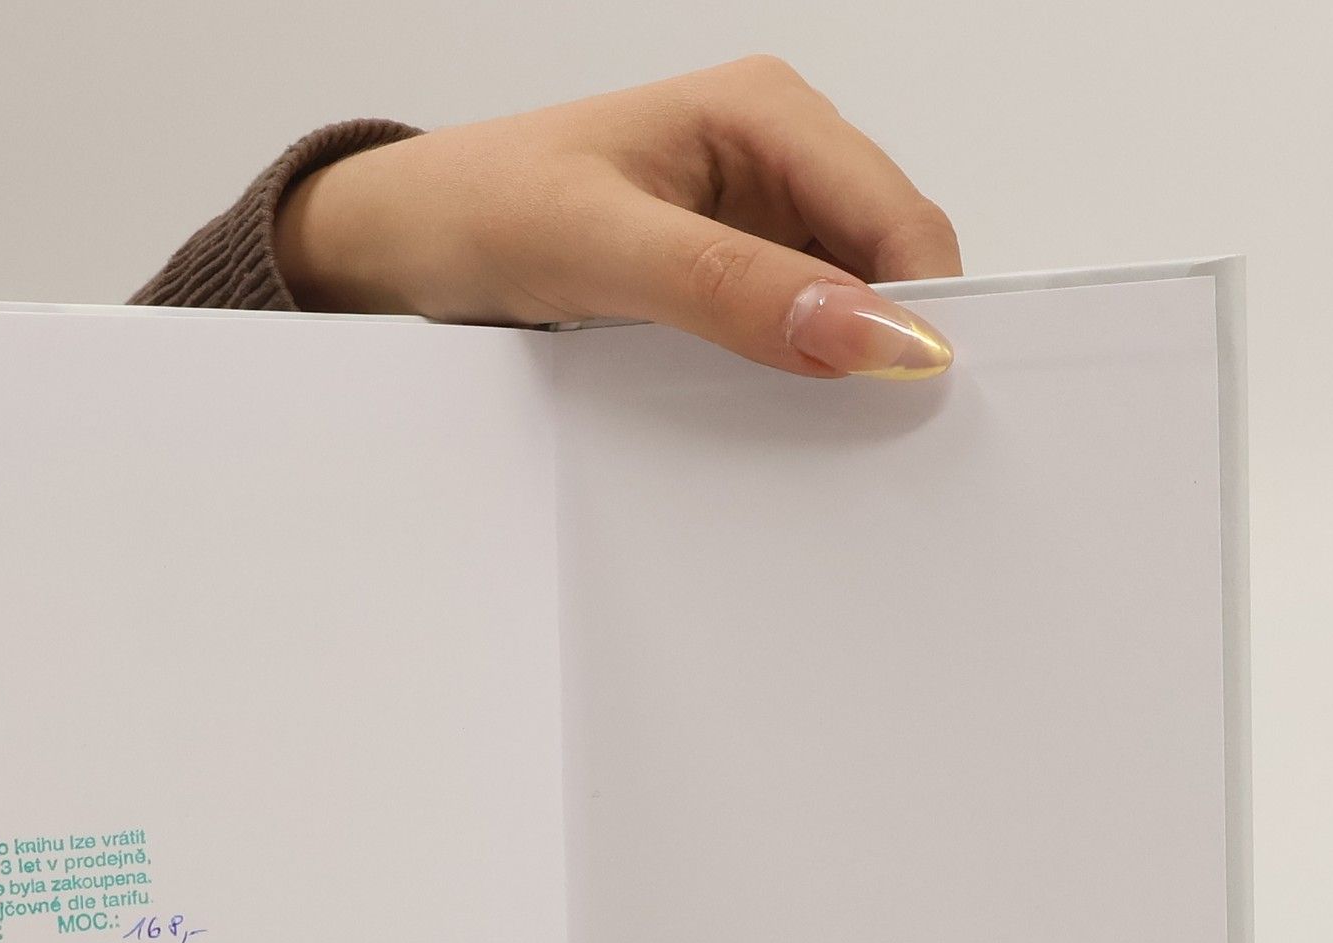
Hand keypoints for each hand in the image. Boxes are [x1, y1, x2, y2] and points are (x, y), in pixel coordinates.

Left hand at [276, 58, 961, 379]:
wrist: (408, 238)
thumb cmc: (483, 209)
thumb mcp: (604, 250)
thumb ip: (735, 290)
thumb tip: (871, 333)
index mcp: (767, 112)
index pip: (899, 219)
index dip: (923, 311)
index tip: (916, 405)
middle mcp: (777, 154)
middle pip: (888, 262)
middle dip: (886, 343)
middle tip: (867, 440)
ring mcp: (755, 215)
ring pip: (847, 303)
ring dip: (839, 366)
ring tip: (813, 434)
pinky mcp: (727, 269)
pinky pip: (792, 327)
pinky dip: (794, 375)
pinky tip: (768, 414)